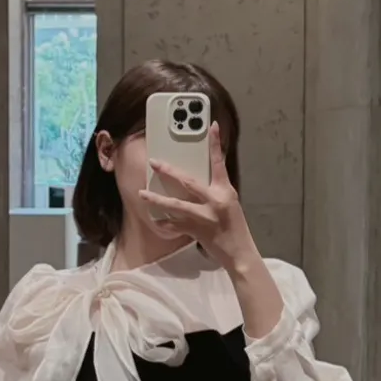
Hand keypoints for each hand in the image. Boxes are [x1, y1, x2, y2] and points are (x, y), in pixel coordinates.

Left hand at [139, 122, 259, 273]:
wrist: (238, 253)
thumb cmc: (235, 228)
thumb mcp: (230, 203)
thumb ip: (215, 191)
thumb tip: (197, 181)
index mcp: (225, 191)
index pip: (219, 163)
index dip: (216, 144)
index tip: (212, 127)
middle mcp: (214, 201)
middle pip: (187, 182)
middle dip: (169, 172)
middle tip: (154, 163)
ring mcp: (204, 217)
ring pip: (175, 205)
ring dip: (157, 199)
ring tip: (142, 194)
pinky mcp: (196, 231)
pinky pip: (175, 225)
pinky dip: (164, 223)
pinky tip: (155, 219)